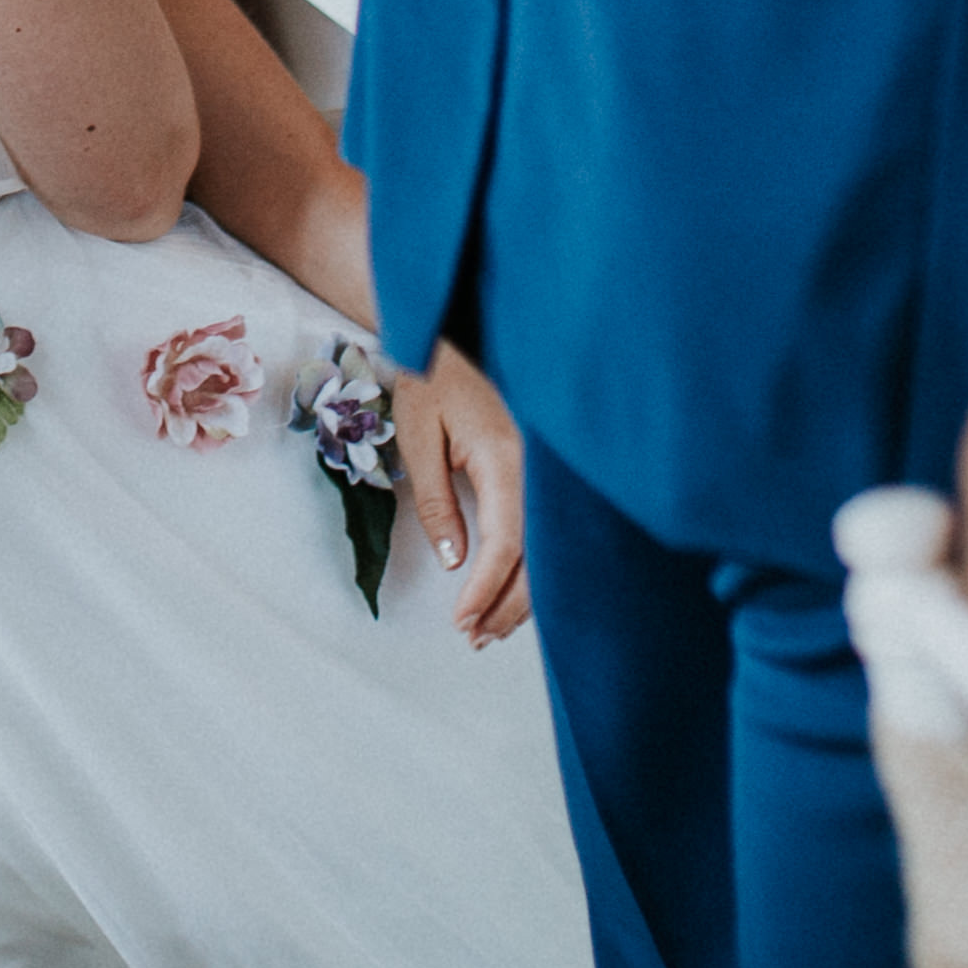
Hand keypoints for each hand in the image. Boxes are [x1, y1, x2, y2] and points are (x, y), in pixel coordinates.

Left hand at [387, 346, 532, 642]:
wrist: (459, 328)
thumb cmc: (433, 376)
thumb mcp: (419, 436)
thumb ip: (436, 502)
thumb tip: (455, 562)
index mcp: (507, 459)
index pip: (506, 545)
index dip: (485, 591)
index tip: (462, 622)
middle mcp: (537, 470)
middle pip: (537, 559)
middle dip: (507, 606)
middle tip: (475, 639)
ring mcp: (546, 471)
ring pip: (547, 550)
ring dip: (522, 595)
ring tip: (489, 629)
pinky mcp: (544, 472)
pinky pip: (545, 530)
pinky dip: (531, 567)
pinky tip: (512, 590)